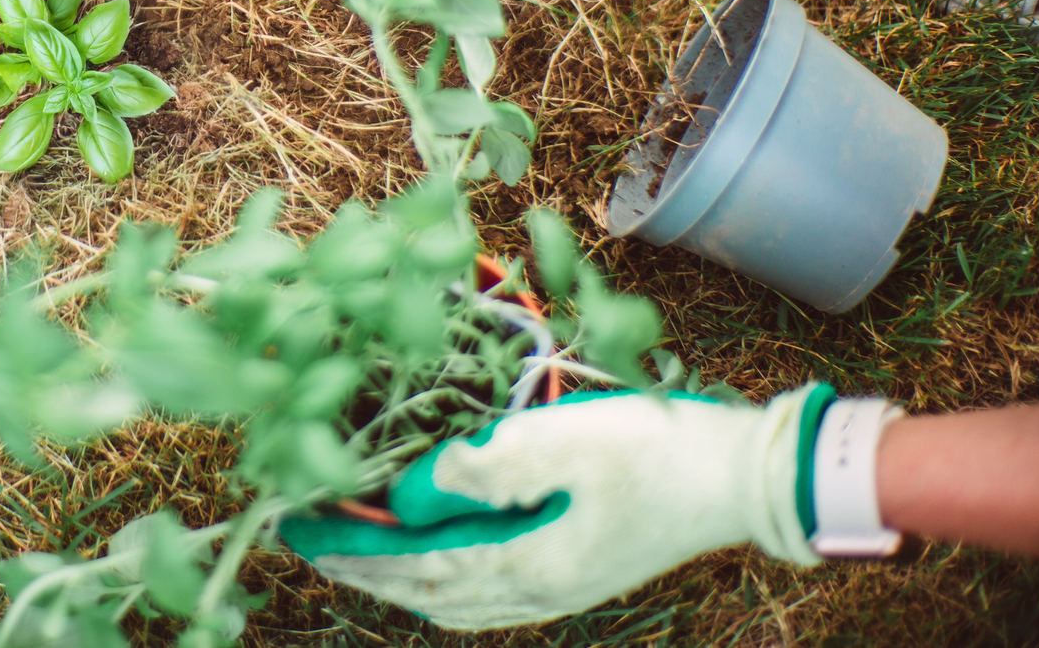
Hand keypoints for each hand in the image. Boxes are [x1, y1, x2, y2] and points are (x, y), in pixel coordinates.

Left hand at [280, 386, 825, 629]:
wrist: (739, 479)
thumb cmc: (654, 450)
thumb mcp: (568, 439)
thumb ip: (489, 463)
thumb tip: (420, 484)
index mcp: (526, 564)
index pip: (415, 567)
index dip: (354, 548)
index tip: (300, 527)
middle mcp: (534, 590)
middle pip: (425, 591)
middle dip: (362, 564)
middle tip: (305, 537)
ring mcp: (557, 587)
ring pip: (455, 599)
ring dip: (398, 575)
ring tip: (353, 550)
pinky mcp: (573, 571)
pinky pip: (486, 591)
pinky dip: (442, 580)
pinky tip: (432, 560)